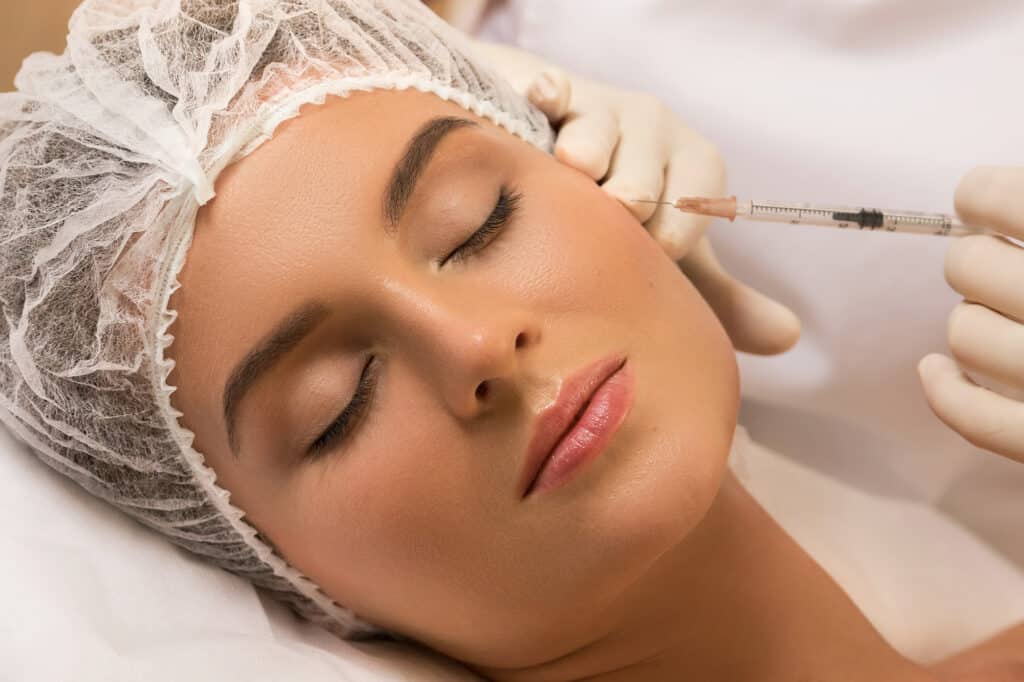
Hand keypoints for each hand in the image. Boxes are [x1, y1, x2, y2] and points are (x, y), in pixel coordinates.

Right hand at [523, 68, 799, 354]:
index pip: (694, 208)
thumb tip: (790, 337)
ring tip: (569, 172)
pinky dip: (548, 95)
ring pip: (595, 141)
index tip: (645, 252)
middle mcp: (657, 131)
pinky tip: (542, 103)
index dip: (665, 242)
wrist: (558, 170)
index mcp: (696, 168)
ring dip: (582, 165)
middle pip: (640, 184)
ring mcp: (606, 108)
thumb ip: (724, 301)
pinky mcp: (558, 93)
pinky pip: (554, 89)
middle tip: (602, 219)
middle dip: (620, 210)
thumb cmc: (624, 223)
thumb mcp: (674, 262)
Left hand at [918, 166, 1023, 462]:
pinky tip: (935, 373)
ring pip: (962, 334)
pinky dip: (945, 392)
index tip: (984, 201)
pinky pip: (970, 417)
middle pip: (966, 265)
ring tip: (1016, 321)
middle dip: (979, 262)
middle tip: (1006, 265)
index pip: (992, 194)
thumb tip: (987, 188)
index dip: (982, 195)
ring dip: (976, 323)